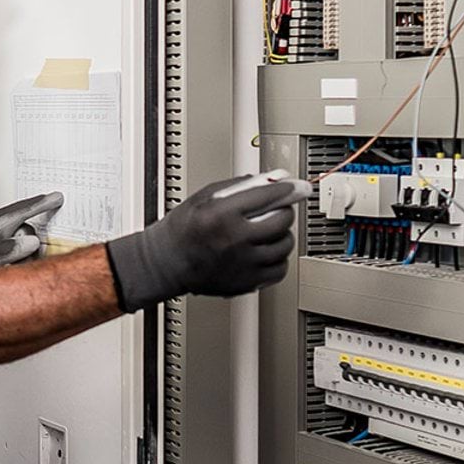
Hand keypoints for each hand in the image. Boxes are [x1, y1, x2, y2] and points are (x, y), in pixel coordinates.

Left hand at [0, 192, 64, 276]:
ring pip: (24, 245)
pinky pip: (18, 255)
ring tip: (8, 268)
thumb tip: (32, 243)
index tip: (57, 197)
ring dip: (23, 259)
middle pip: (27, 231)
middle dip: (31, 246)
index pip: (22, 209)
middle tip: (26, 258)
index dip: (41, 203)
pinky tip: (8, 272)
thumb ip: (8, 249)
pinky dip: (18, 264)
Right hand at [105, 172, 308, 312]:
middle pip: (282, 220)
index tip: (298, 187)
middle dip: (283, 211)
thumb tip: (272, 181)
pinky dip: (277, 259)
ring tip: (267, 233)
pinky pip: (279, 269)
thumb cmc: (182, 230)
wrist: (165, 263)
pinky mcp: (247, 283)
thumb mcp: (205, 197)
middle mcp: (235, 240)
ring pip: (284, 245)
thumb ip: (240, 187)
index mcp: (222, 214)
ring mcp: (243, 264)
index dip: (288, 188)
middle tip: (277, 210)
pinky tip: (264, 253)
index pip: (269, 196)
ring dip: (281, 235)